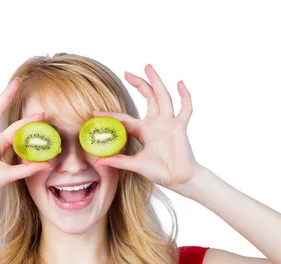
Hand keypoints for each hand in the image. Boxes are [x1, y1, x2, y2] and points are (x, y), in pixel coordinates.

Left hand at [93, 64, 202, 193]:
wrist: (178, 179)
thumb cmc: (159, 171)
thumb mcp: (135, 164)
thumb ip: (118, 161)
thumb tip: (98, 161)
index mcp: (144, 131)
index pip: (124, 119)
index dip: (110, 116)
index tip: (94, 113)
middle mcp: (156, 123)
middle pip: (148, 97)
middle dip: (139, 84)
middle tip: (126, 73)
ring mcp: (169, 123)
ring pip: (163, 97)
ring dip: (156, 81)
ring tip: (148, 67)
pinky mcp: (180, 127)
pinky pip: (185, 109)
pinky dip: (185, 96)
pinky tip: (180, 83)